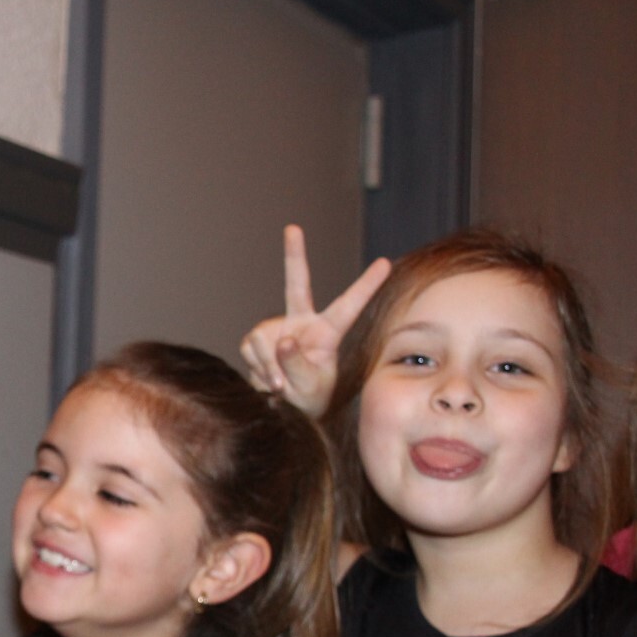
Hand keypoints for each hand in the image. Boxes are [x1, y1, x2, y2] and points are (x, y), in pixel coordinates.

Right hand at [240, 224, 389, 415]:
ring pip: (266, 342)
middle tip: (293, 228)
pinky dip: (257, 370)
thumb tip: (282, 341)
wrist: (286, 408)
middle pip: (297, 284)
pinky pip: (251, 351)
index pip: (349, 306)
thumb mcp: (309, 387)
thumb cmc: (309, 398)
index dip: (367, 285)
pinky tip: (267, 381)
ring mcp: (276, 330)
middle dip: (294, 255)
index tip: (385, 263)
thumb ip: (297, 365)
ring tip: (281, 387)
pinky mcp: (256, 340)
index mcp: (327, 332)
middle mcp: (301, 323)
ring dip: (270, 369)